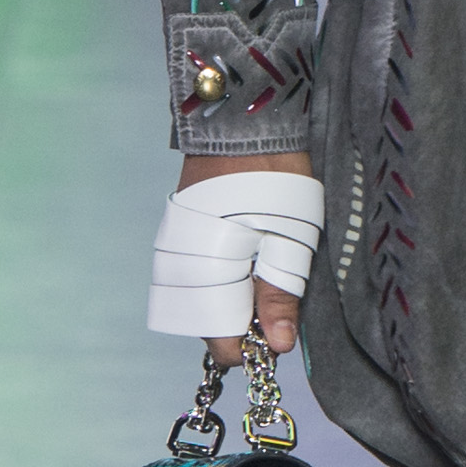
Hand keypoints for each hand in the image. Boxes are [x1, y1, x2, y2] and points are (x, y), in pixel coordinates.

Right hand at [176, 144, 314, 360]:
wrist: (242, 119)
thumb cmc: (274, 176)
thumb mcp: (291, 238)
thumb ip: (282, 295)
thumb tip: (279, 347)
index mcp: (206, 272)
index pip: (223, 343)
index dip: (257, 347)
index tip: (284, 330)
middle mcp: (180, 267)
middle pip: (211, 326)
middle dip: (247, 325)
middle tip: (281, 294)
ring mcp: (175, 249)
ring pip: (205, 302)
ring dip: (237, 302)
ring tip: (268, 270)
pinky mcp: (179, 235)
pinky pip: (199, 278)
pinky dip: (225, 282)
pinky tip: (251, 259)